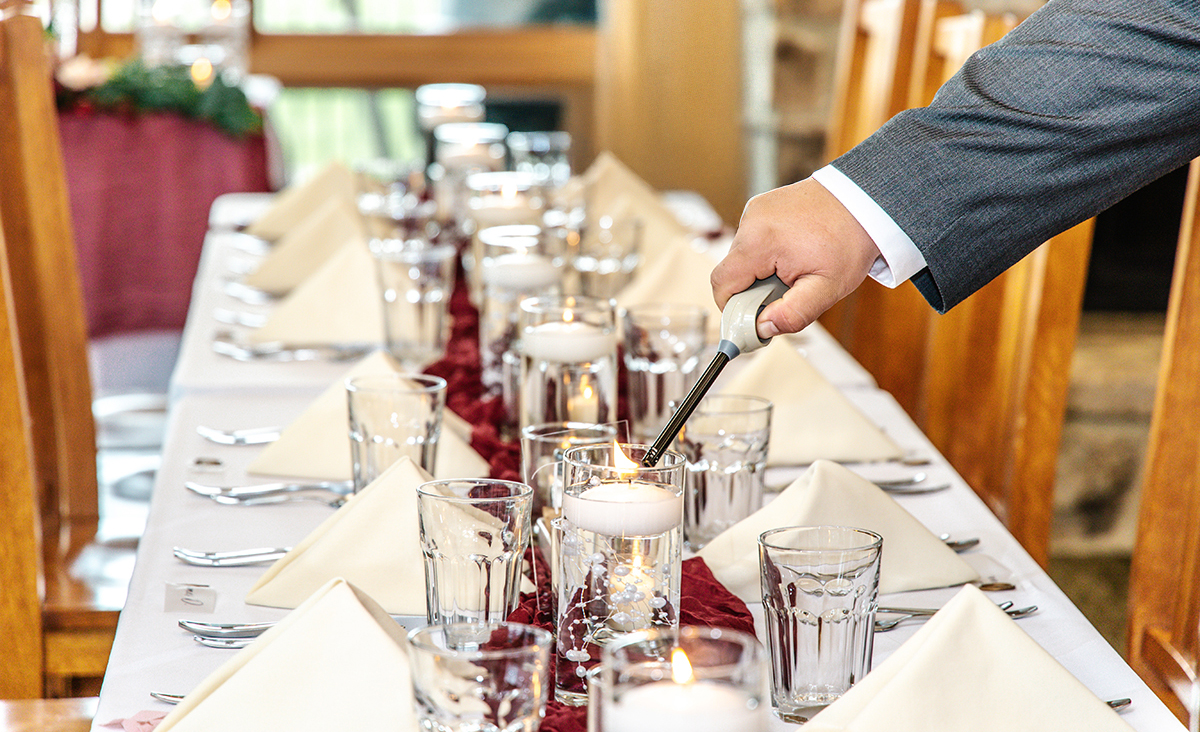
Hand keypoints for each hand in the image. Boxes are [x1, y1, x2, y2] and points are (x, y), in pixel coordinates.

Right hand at [711, 178, 881, 338]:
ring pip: (743, 257)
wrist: (867, 201)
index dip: (733, 309)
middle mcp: (751, 221)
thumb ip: (793, 313)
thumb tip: (763, 328)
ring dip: (761, 271)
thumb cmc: (850, 241)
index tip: (754, 321)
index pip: (722, 284)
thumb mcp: (827, 288)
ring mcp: (755, 210)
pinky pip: (753, 240)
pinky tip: (794, 252)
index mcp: (759, 242)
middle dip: (753, 290)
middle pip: (732, 271)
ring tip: (795, 268)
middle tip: (785, 293)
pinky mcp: (762, 205)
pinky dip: (767, 253)